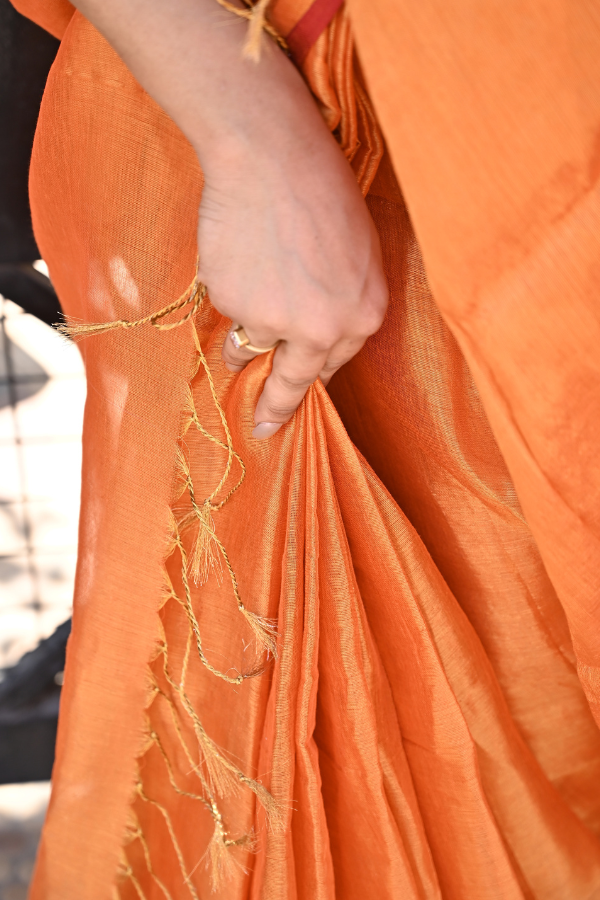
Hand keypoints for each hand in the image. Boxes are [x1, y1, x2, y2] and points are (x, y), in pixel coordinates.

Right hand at [197, 58, 387, 437]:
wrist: (271, 155)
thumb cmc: (322, 188)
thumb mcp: (356, 250)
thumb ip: (340, 300)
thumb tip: (308, 337)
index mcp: (364, 315)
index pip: (334, 364)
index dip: (310, 376)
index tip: (294, 398)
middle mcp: (323, 330)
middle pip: (293, 381)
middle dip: (274, 408)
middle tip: (263, 429)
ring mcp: (275, 321)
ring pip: (251, 340)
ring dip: (240, 331)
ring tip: (246, 274)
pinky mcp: (233, 304)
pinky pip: (226, 307)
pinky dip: (226, 284)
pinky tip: (237, 246)